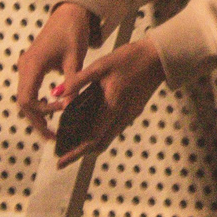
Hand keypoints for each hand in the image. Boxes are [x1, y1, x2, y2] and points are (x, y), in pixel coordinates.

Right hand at [16, 1, 95, 135]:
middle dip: (37, 121)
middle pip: (23, 102)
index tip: (63, 111)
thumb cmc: (73, 32)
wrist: (70, 13)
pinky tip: (52, 108)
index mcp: (33, 65)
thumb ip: (72, 83)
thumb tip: (71, 108)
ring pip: (24, 97)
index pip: (28, 99)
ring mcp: (25, 66)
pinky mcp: (30, 66)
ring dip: (37, 113)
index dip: (44, 111)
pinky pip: (29, 89)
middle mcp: (24, 66)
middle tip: (52, 137)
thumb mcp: (75, 59)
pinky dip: (37, 102)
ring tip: (52, 128)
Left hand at [42, 34, 163, 164]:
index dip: (75, 151)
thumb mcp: (101, 65)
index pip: (93, 137)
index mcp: (114, 105)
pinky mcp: (134, 111)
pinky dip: (100, 133)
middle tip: (63, 158)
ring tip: (72, 144)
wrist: (159, 56)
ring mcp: (131, 115)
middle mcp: (124, 115)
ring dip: (90, 144)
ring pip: (108, 138)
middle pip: (100, 144)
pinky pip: (115, 128)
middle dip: (81, 153)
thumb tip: (56, 92)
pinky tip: (90, 127)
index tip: (60, 160)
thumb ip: (78, 80)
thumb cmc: (131, 58)